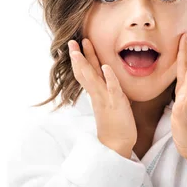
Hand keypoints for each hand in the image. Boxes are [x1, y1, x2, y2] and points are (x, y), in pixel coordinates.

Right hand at [68, 38, 136, 157]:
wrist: (116, 145)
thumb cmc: (114, 124)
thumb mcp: (108, 103)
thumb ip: (105, 90)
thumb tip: (104, 80)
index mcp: (96, 93)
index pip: (84, 73)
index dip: (78, 60)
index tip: (74, 46)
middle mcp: (97, 94)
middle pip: (85, 72)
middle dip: (78, 56)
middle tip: (71, 41)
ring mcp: (105, 98)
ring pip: (93, 78)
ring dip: (87, 62)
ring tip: (80, 49)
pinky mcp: (116, 104)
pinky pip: (112, 89)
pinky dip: (109, 77)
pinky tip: (106, 67)